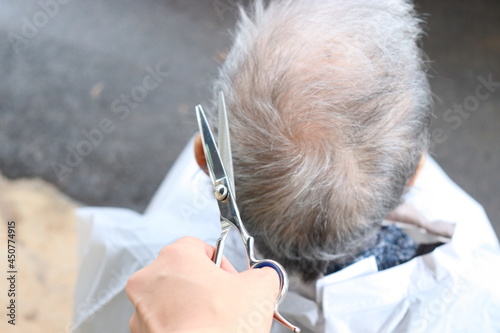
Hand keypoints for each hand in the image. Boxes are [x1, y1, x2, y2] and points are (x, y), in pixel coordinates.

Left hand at [126, 237, 279, 332]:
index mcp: (175, 257)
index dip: (222, 263)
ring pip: (172, 298)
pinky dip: (180, 326)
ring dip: (192, 307)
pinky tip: (200, 332)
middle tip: (226, 304)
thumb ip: (264, 272)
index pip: (200, 247)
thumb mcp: (260, 288)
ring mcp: (141, 309)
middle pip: (184, 272)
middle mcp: (150, 279)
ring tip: (213, 322)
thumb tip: (266, 276)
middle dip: (206, 287)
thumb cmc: (220, 326)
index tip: (233, 281)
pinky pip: (163, 322)